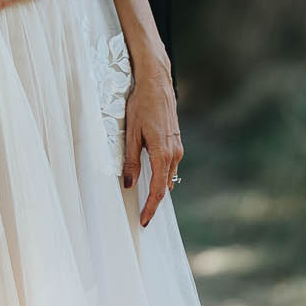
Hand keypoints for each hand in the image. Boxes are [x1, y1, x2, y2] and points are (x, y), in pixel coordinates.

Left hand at [121, 51, 181, 226]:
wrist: (157, 84)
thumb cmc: (140, 106)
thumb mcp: (131, 133)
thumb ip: (130, 161)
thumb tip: (128, 185)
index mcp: (162, 153)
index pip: (158, 190)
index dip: (151, 207)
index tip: (144, 221)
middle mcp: (174, 154)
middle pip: (165, 187)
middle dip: (155, 203)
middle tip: (143, 217)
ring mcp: (177, 148)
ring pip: (168, 177)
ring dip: (159, 190)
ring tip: (146, 203)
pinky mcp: (176, 143)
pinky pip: (169, 167)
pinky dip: (162, 177)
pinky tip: (153, 180)